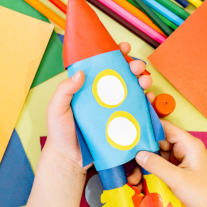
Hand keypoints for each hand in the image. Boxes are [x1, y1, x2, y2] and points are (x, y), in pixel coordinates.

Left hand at [44, 43, 151, 177]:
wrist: (70, 159)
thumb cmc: (60, 132)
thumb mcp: (57, 108)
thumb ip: (65, 90)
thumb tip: (81, 73)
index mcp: (87, 87)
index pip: (102, 65)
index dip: (114, 54)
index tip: (124, 48)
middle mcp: (102, 95)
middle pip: (122, 74)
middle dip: (134, 66)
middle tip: (137, 67)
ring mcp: (113, 108)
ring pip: (133, 89)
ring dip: (143, 81)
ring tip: (145, 82)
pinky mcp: (122, 122)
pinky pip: (138, 110)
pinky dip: (147, 101)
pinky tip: (149, 98)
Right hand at [135, 121, 206, 206]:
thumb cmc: (202, 195)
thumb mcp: (177, 179)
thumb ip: (157, 165)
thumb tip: (138, 154)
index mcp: (189, 144)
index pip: (165, 128)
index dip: (148, 128)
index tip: (130, 133)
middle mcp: (184, 149)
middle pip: (158, 143)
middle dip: (143, 152)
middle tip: (127, 160)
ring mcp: (180, 160)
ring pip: (157, 156)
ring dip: (144, 165)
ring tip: (133, 177)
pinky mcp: (177, 171)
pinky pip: (160, 166)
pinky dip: (150, 172)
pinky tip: (139, 180)